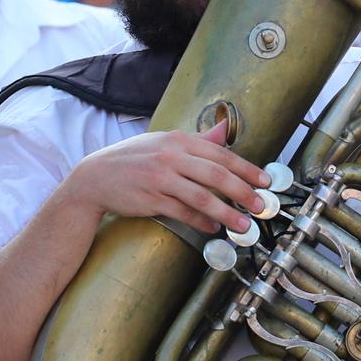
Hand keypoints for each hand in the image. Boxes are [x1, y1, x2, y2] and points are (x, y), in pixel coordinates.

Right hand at [64, 121, 269, 235]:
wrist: (95, 177)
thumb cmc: (133, 158)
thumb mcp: (163, 142)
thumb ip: (197, 140)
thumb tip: (224, 132)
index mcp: (178, 140)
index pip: (221, 154)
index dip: (246, 168)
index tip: (265, 181)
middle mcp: (171, 157)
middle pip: (216, 175)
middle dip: (243, 192)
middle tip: (261, 206)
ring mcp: (160, 179)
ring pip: (202, 197)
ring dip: (226, 213)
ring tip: (243, 225)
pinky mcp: (151, 200)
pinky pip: (183, 213)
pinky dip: (201, 222)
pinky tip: (213, 228)